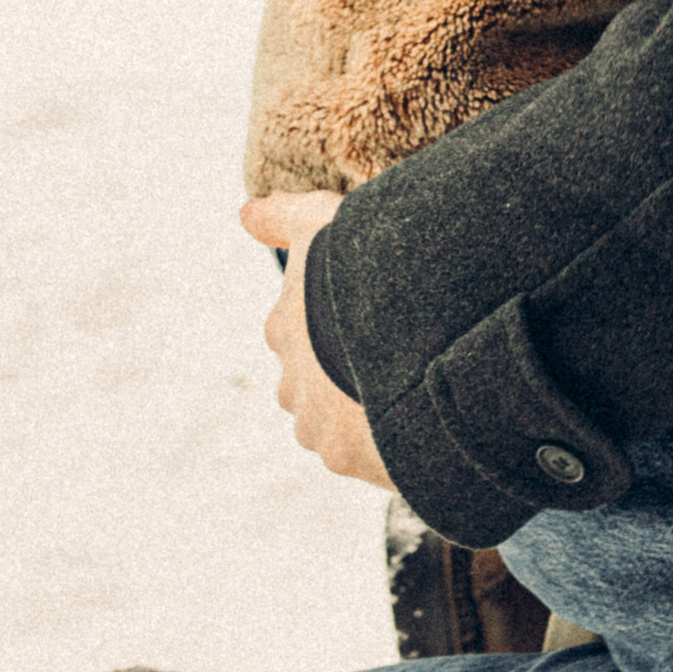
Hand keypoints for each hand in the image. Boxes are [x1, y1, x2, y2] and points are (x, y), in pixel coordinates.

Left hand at [239, 191, 394, 490]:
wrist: (398, 326)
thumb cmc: (361, 268)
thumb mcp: (323, 224)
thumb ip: (285, 218)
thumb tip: (245, 213)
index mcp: (285, 327)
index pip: (300, 333)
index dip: (338, 323)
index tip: (371, 318)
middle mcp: (290, 382)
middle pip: (318, 387)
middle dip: (348, 378)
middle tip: (397, 356)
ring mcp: (315, 425)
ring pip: (341, 425)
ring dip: (369, 415)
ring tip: (416, 389)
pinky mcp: (346, 458)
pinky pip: (372, 457)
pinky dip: (394, 445)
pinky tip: (428, 418)